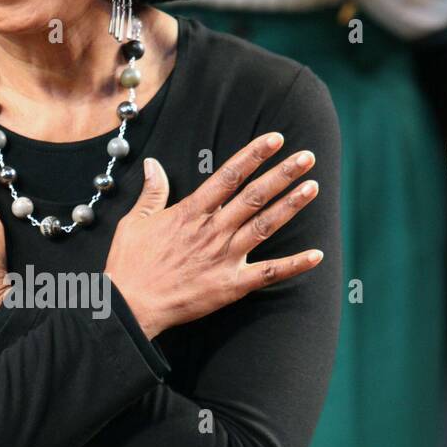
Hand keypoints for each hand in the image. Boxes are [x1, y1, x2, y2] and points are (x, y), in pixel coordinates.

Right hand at [103, 132, 323, 339]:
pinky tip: (317, 255)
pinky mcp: (231, 285)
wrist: (130, 307)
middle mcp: (212, 231)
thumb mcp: (134, 222)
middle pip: (253, 196)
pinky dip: (293, 265)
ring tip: (312, 187)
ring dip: (290, 206)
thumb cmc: (129, 265)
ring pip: (264, 226)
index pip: (228, 176)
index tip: (275, 139)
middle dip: (282, 174)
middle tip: (307, 157)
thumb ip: (152, 192)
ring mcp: (224, 258)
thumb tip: (153, 164)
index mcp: (190, 213)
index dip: (253, 155)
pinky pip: (268, 274)